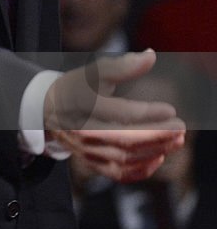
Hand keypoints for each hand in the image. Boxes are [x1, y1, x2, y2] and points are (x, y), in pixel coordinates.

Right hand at [45, 51, 185, 182]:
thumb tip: (151, 55)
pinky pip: (117, 172)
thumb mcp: (94, 72)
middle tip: (180, 127)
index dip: (147, 113)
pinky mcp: (90, 162)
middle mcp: (81, 129)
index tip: (170, 109)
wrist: (48, 110)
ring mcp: (85, 149)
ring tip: (176, 140)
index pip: (119, 113)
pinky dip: (140, 169)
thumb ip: (123, 65)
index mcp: (82, 103)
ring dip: (155, 150)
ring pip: (124, 157)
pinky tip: (158, 157)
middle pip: (124, 139)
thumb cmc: (76, 87)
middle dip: (157, 135)